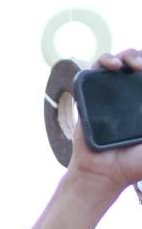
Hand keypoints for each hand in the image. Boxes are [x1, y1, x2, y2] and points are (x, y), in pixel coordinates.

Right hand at [60, 50, 141, 200]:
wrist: (104, 173)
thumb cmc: (133, 163)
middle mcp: (131, 95)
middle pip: (139, 64)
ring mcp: (111, 94)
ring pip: (121, 62)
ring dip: (128, 55)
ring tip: (130, 64)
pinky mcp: (91, 95)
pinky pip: (95, 69)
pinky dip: (104, 60)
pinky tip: (113, 65)